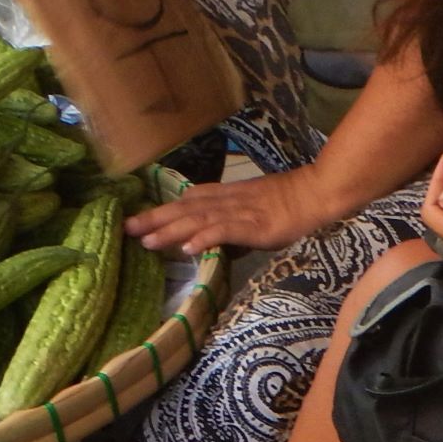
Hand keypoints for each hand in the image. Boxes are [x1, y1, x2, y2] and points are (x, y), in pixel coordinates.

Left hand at [129, 166, 330, 254]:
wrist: (315, 193)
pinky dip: (206, 238)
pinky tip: (189, 247)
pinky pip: (225, 231)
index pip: (186, 201)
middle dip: (155, 220)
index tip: (136, 220)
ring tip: (148, 241)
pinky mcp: (254, 226)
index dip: (160, 210)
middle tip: (127, 230)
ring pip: (198, 220)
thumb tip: (210, 236)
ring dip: (171, 230)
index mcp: (225, 195)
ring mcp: (239, 213)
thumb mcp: (253, 205)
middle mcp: (226, 202)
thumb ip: (230, 217)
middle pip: (184, 210)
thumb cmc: (289, 201)